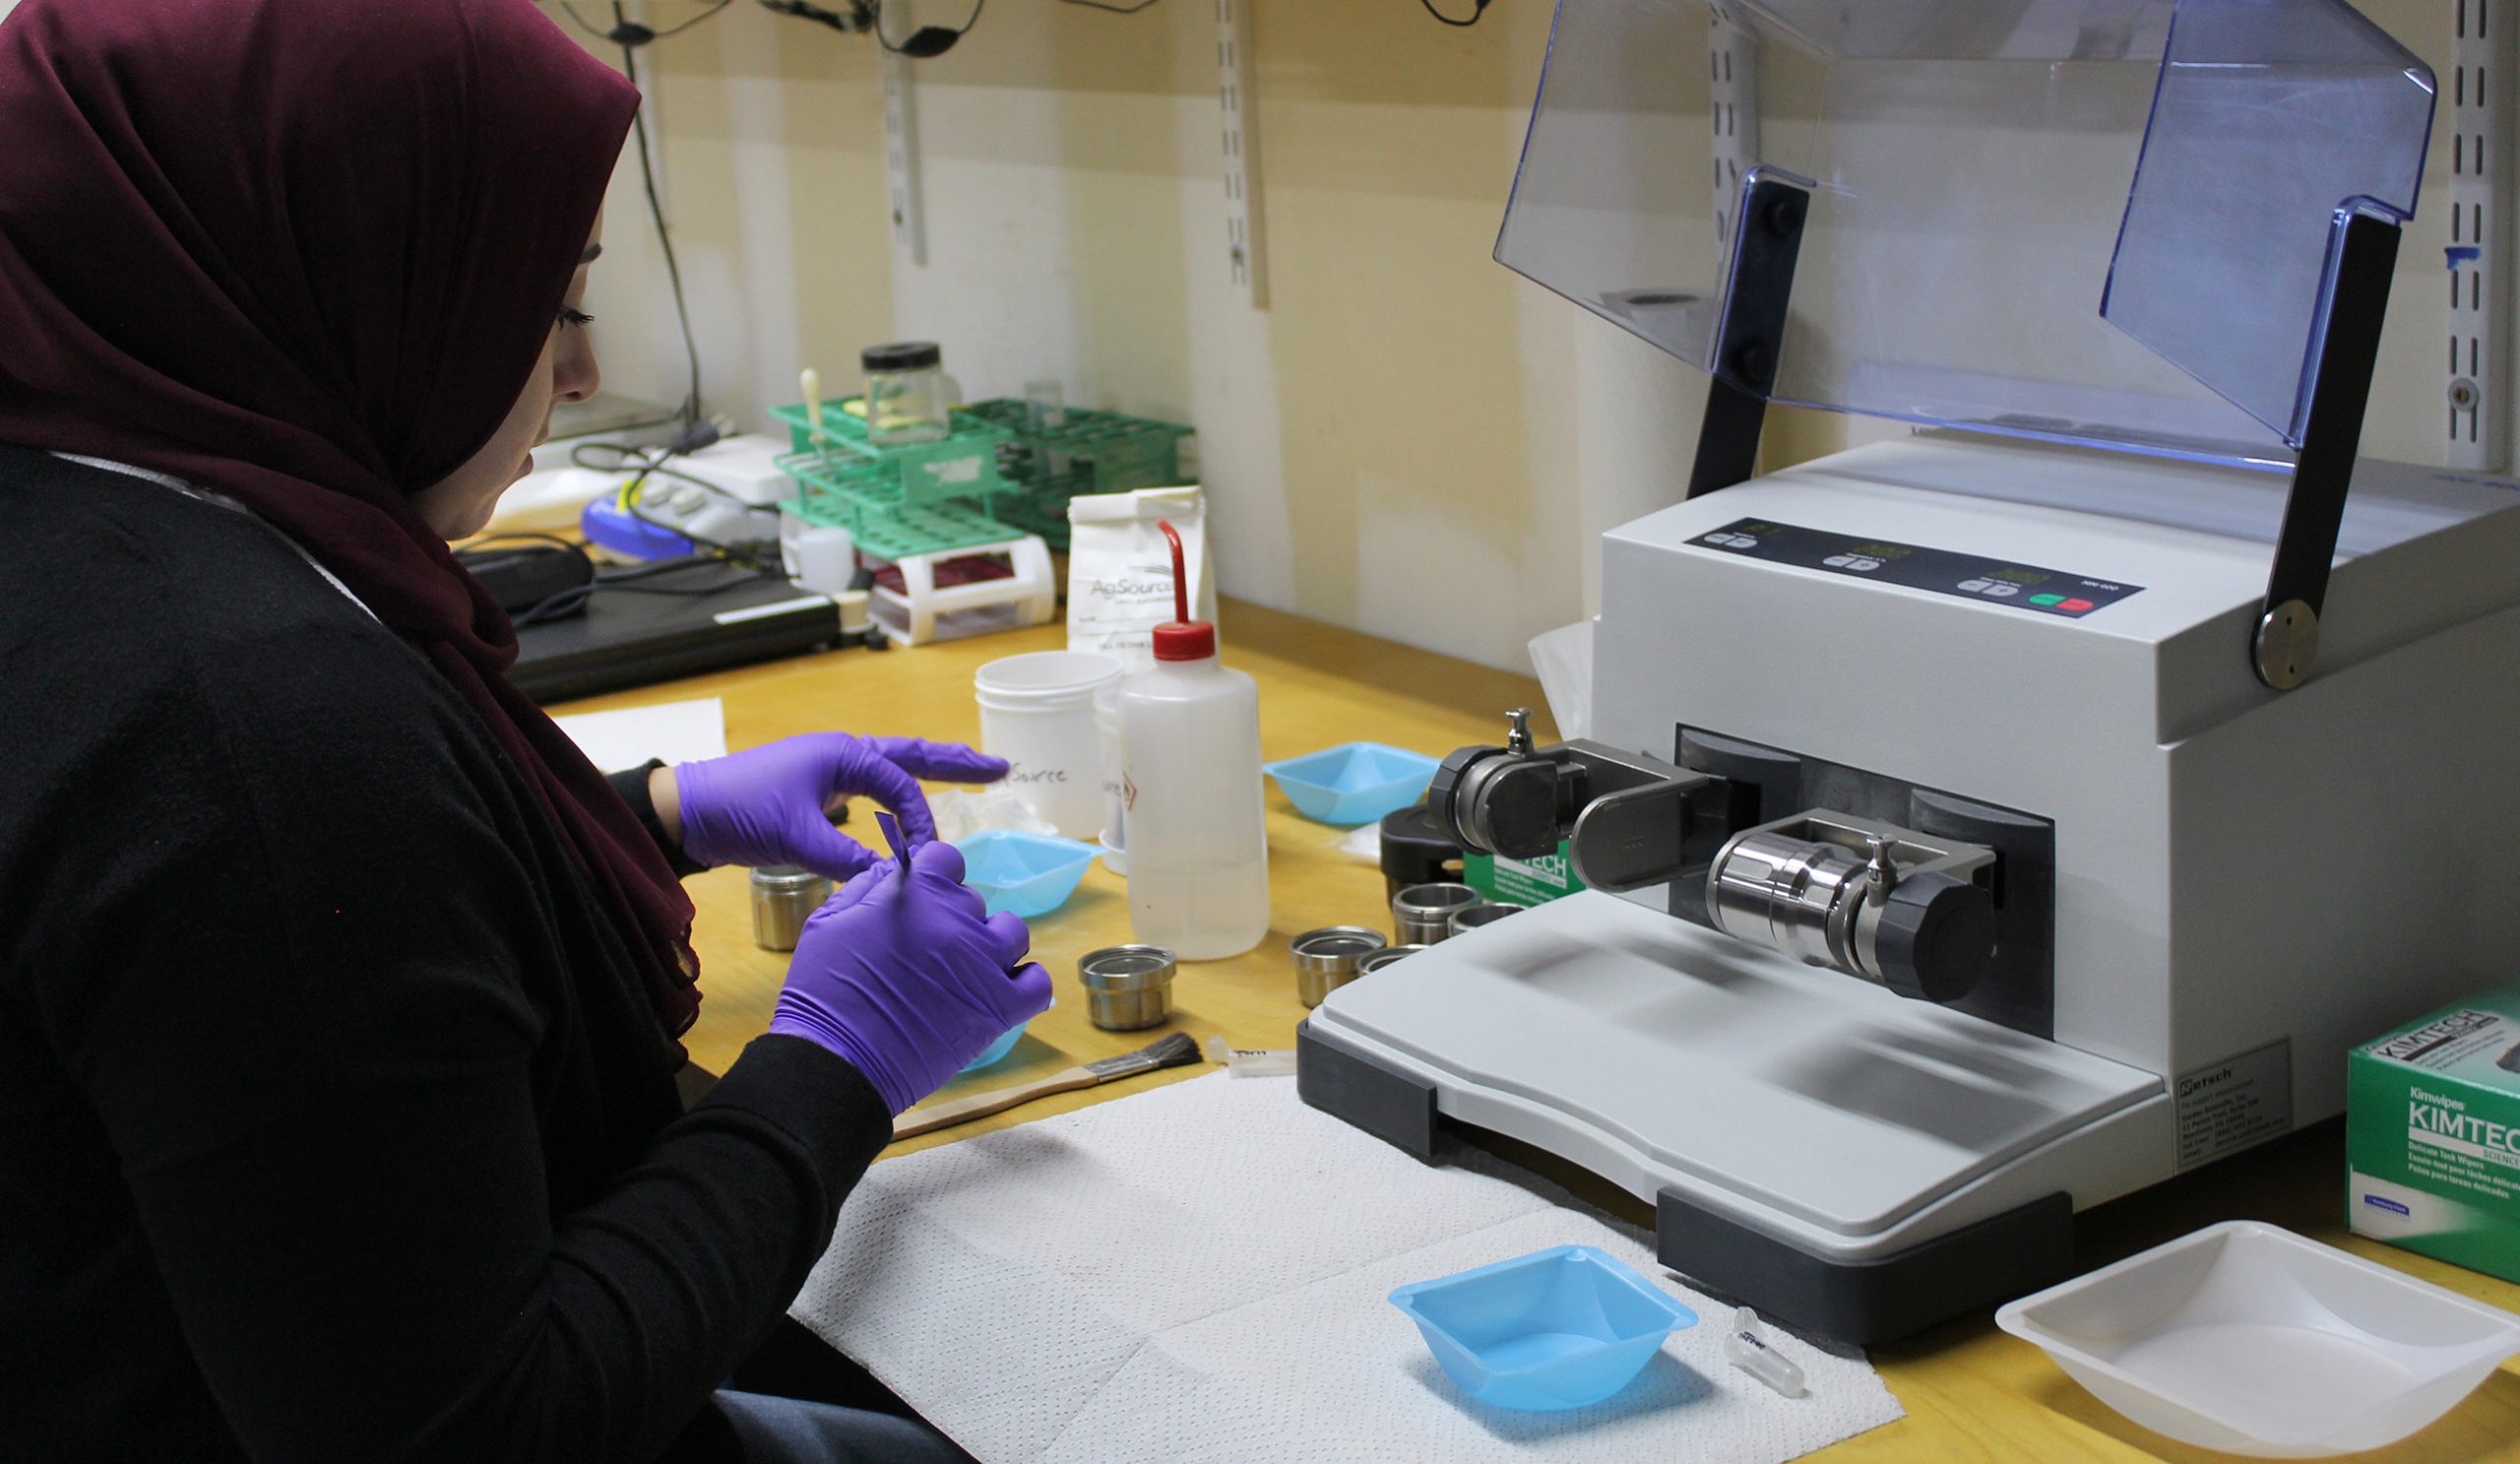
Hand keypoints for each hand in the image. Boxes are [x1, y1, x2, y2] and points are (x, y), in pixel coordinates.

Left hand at [667, 733, 1006, 878]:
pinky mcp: (817, 794)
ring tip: (971, 774)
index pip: (902, 786)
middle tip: (1001, 766)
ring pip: (893, 770)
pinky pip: (872, 790)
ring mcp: (830, 772)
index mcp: (842, 754)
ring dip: (930, 774)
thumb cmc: (740, 811)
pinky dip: (898, 796)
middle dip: (956, 762)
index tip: (928, 858)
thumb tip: (894, 879)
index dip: (922, 822)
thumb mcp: (797, 837)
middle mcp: (842, 755)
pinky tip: (908, 810)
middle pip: (912, 757)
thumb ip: (848, 859)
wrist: (690, 812)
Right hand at [770, 842, 1051, 1112]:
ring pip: (1012, 933)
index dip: (933, 878)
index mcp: (916, 891)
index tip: (922, 902)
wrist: (836, 1061)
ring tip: (964, 973)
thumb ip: (867, 886)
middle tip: (926, 954)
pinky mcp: (1001, 1007)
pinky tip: (1001, 993)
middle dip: (952, 919)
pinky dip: (1025, 984)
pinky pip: (1037, 982)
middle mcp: (957, 918)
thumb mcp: (828, 922)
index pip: (946, 858)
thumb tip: (895, 869)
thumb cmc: (823, 992)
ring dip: (992, 946)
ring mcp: (984, 962)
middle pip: (973, 901)